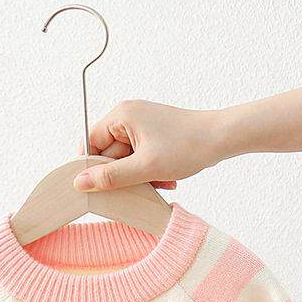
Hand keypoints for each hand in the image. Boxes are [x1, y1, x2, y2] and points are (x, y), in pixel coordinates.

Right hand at [73, 100, 232, 191]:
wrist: (222, 139)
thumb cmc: (187, 146)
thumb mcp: (144, 168)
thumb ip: (110, 177)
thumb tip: (79, 182)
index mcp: (121, 115)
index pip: (90, 142)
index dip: (93, 166)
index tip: (101, 185)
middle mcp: (129, 116)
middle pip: (108, 154)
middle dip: (123, 173)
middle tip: (141, 182)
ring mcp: (142, 126)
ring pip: (125, 160)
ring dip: (138, 176)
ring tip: (158, 180)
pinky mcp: (153, 136)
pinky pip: (139, 159)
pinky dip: (148, 172)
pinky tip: (164, 177)